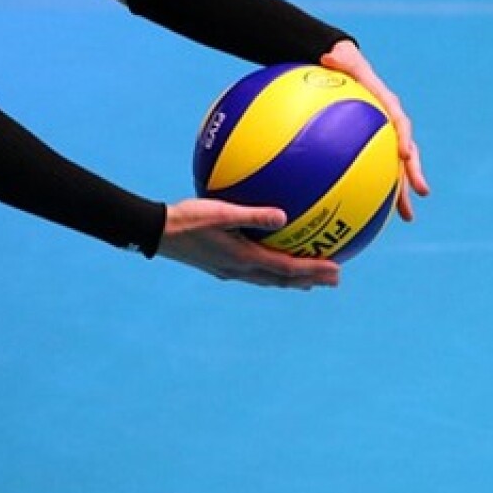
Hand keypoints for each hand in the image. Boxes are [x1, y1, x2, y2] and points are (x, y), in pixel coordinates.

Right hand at [157, 199, 339, 288]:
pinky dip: (273, 271)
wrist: (155, 232)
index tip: (337, 271)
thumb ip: (252, 214)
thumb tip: (284, 215)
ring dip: (293, 280)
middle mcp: (240, 270)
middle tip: (334, 280)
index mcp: (244, 259)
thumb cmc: (186, 219)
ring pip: (269, 280)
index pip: (287, 270)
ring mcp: (230, 271)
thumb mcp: (220, 212)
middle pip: (283, 280)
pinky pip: (256, 272)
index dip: (313, 272)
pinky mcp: (221, 266)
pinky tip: (271, 260)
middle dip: (310, 280)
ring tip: (310, 280)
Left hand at [321, 40, 429, 221]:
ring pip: (397, 168)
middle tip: (421, 192)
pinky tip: (369, 214)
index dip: (404, 138)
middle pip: (407, 151)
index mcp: (386, 103)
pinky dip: (375, 192)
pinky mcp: (374, 148)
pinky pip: (377, 171)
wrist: (346, 69)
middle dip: (414, 174)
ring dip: (403, 192)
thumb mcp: (339, 58)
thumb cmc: (342, 64)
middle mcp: (391, 124)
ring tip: (407, 217)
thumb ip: (337, 60)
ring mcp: (385, 139)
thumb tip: (327, 57)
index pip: (399, 121)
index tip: (405, 154)